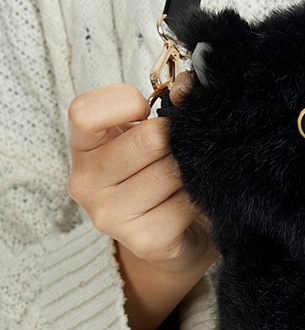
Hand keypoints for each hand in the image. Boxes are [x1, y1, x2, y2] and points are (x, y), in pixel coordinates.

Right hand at [67, 77, 217, 329]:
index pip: (84, 113)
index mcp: (82, 147)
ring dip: (188, 172)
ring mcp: (111, 217)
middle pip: (147, 140)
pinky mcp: (144, 240)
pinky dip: (198, 198)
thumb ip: (169, 102)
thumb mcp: (152, 132)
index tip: (146, 111)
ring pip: (170, 172)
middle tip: (177, 153)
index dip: (125, 103)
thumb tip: (186, 89)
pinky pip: (185, 203)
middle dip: (174, 141)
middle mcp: (85, 183)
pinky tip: (191, 202)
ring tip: (184, 180)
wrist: (177, 238)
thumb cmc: (160, 175)